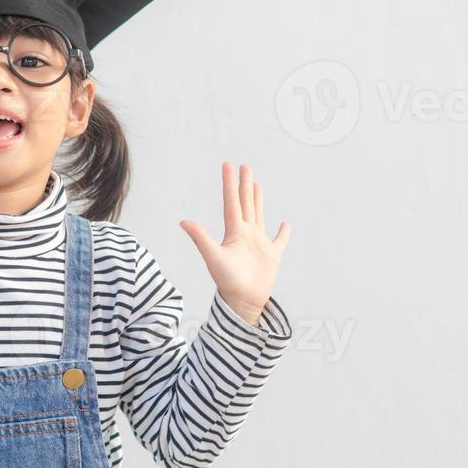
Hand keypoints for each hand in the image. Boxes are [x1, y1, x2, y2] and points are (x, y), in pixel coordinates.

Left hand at [178, 161, 290, 326]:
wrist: (242, 302)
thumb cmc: (227, 281)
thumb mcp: (213, 257)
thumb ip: (201, 238)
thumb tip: (182, 221)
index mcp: (234, 231)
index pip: (232, 202)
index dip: (229, 183)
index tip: (228, 165)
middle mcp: (246, 234)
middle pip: (245, 203)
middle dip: (244, 185)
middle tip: (245, 166)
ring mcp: (259, 243)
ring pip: (259, 215)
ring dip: (258, 200)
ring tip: (257, 184)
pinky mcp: (272, 255)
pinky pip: (280, 240)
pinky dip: (284, 233)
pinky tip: (285, 223)